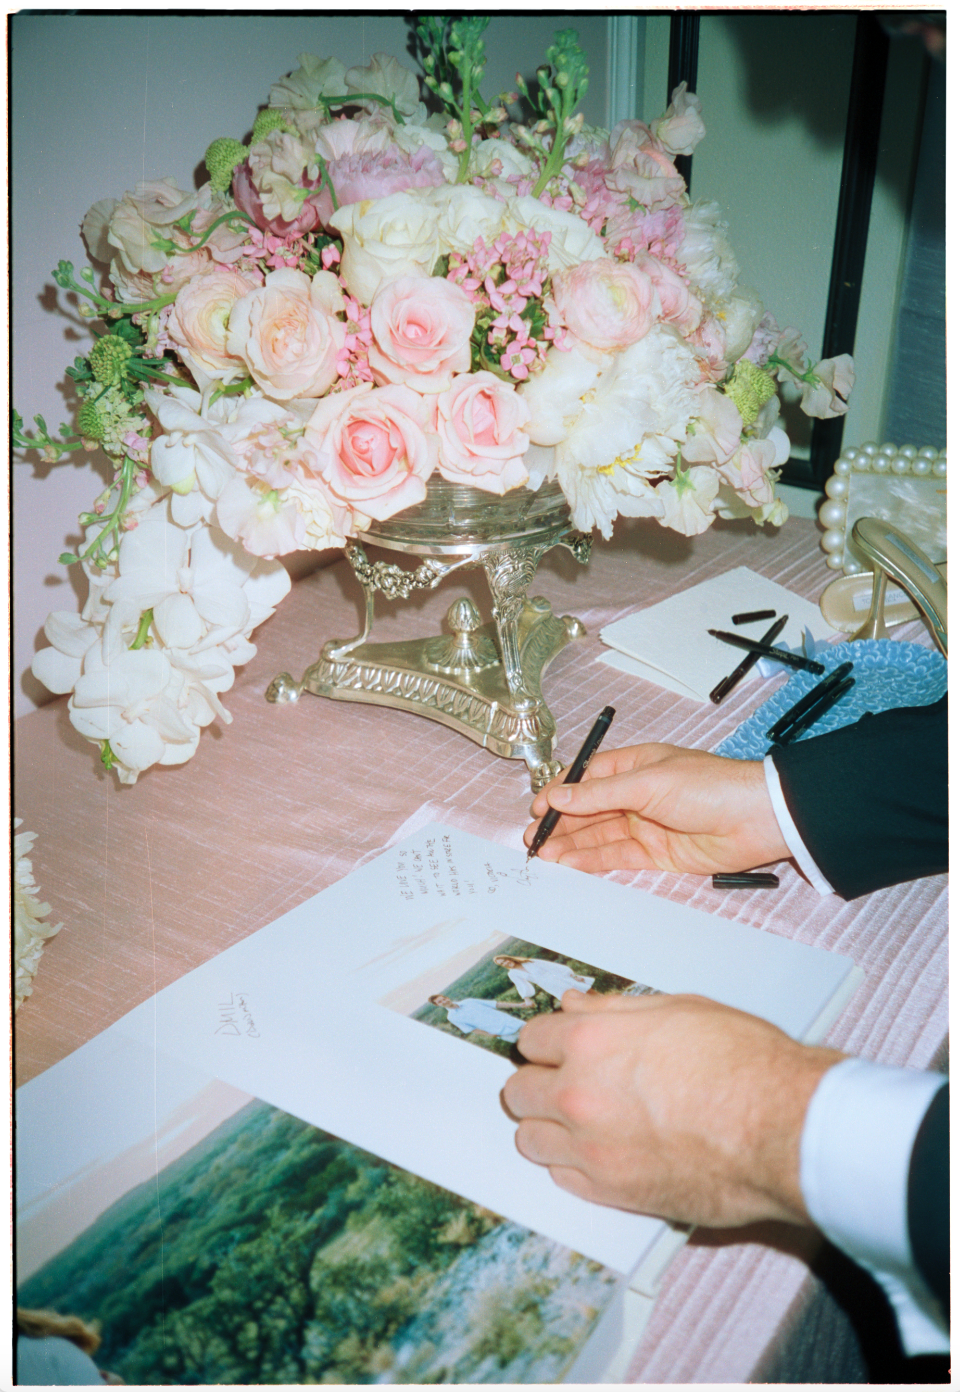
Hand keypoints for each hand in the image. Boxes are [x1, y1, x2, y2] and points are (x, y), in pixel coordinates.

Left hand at [501, 990, 844, 1227]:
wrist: (780, 1128)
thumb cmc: (743, 1063)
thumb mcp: (678, 1010)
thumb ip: (615, 1010)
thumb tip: (574, 1006)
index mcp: (590, 1041)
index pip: (531, 1040)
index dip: (549, 1042)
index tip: (561, 1048)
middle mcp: (578, 1095)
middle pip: (518, 1091)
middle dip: (538, 1083)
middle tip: (567, 1083)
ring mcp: (591, 1148)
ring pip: (529, 1139)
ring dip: (547, 1127)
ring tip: (581, 1121)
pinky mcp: (611, 1192)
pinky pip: (561, 1178)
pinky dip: (572, 1165)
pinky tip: (601, 1151)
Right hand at [524, 743, 789, 875]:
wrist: (756, 819)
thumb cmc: (708, 786)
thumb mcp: (647, 781)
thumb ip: (599, 793)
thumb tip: (558, 796)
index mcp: (635, 765)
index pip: (587, 777)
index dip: (561, 791)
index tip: (537, 806)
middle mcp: (637, 795)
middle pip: (588, 809)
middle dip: (559, 822)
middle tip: (532, 837)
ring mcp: (646, 825)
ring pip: (598, 835)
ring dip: (570, 844)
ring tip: (542, 854)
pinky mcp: (656, 854)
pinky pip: (616, 857)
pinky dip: (592, 860)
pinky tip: (569, 863)